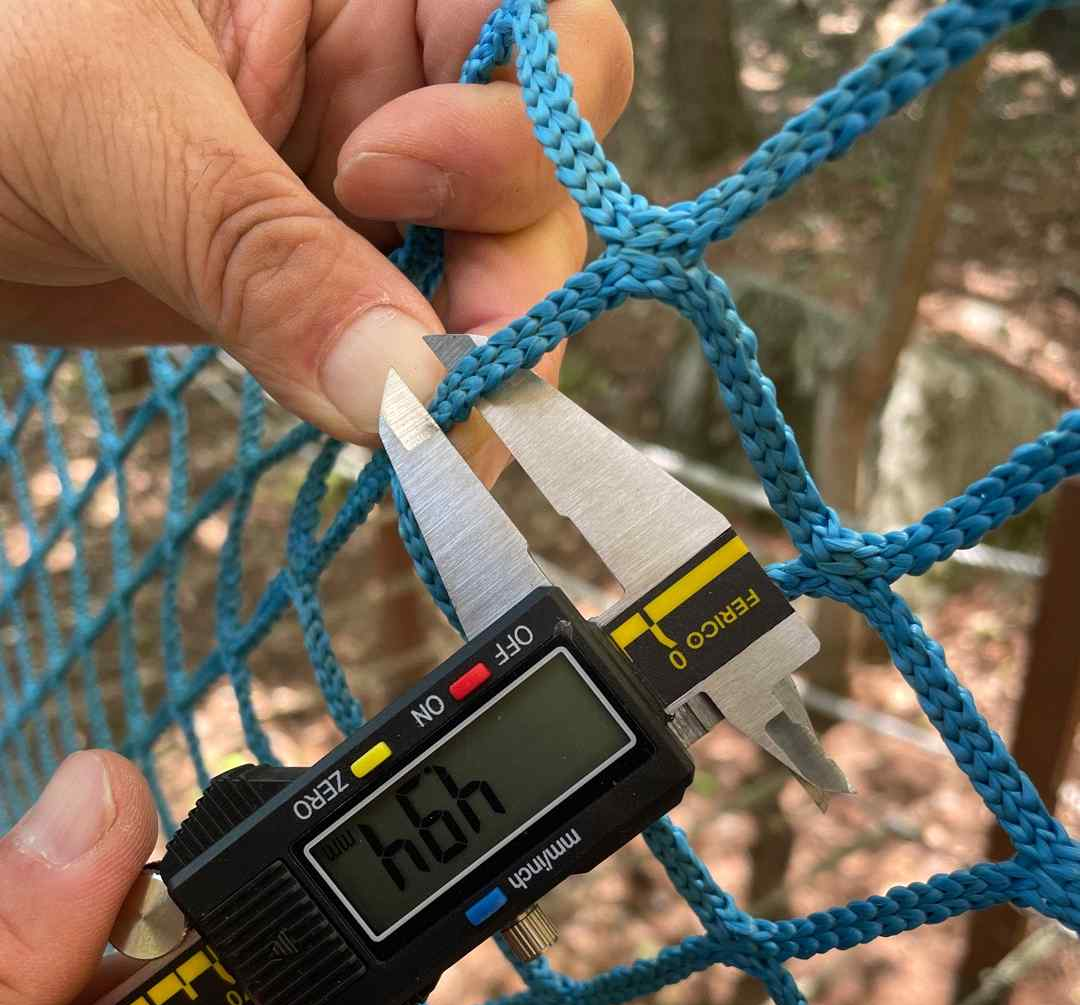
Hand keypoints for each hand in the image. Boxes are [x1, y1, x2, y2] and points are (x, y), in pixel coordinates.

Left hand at [0, 0, 631, 443]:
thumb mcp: (107, 128)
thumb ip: (263, 252)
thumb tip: (407, 389)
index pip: (530, 23)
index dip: (509, 116)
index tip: (385, 184)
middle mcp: (375, 70)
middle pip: (536, 166)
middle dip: (514, 270)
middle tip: (451, 373)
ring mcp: (353, 186)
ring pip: (488, 269)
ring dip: (477, 361)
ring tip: (427, 438)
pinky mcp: (315, 281)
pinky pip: (408, 341)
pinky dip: (418, 403)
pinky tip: (403, 447)